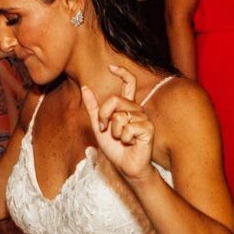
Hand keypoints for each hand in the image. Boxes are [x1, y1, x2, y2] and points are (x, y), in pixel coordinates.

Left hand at [80, 63, 156, 183]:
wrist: (126, 166)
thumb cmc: (115, 149)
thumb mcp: (99, 126)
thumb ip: (93, 108)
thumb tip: (85, 87)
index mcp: (127, 107)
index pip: (129, 83)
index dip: (122, 73)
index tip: (111, 67)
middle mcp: (137, 109)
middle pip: (115, 100)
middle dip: (104, 116)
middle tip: (105, 129)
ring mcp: (144, 118)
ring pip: (120, 116)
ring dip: (115, 132)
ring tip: (121, 139)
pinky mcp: (148, 129)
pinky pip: (128, 128)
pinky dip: (124, 138)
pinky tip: (130, 143)